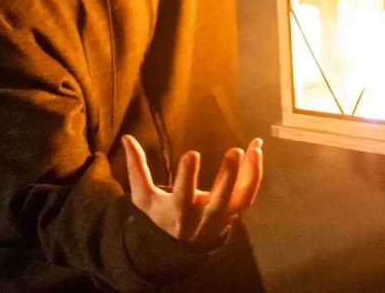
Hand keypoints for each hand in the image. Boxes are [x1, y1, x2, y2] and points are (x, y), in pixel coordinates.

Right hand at [123, 135, 263, 243]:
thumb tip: (127, 138)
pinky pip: (249, 194)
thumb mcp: (144, 198)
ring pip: (240, 199)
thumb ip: (136, 169)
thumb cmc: (160, 216)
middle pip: (219, 201)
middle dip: (228, 177)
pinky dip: (255, 173)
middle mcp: (202, 217)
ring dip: (250, 175)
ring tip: (254, 150)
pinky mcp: (234, 212)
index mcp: (177, 213)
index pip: (183, 197)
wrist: (181, 246)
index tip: (192, 153)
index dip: (187, 177)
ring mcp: (222, 216)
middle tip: (235, 152)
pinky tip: (256, 150)